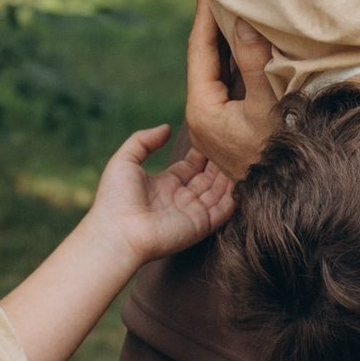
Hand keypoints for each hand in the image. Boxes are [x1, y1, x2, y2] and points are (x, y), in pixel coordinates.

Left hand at [86, 124, 233, 269]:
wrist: (117, 232)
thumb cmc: (115, 198)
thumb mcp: (125, 160)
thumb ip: (144, 140)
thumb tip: (167, 128)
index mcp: (163, 184)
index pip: (190, 167)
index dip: (202, 154)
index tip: (213, 137)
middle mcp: (180, 198)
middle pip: (207, 178)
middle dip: (219, 162)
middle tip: (233, 142)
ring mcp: (192, 213)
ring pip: (218, 191)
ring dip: (229, 175)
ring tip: (242, 154)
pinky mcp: (201, 225)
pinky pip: (224, 209)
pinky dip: (235, 195)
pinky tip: (243, 176)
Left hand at [184, 0, 283, 182]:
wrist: (289, 202)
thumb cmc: (279, 157)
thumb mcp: (268, 108)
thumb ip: (255, 64)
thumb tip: (243, 22)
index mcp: (202, 109)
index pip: (199, 49)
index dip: (203, 12)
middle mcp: (202, 117)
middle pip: (204, 59)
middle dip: (211, 22)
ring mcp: (215, 125)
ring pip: (216, 72)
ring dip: (223, 40)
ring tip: (229, 5)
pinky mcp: (229, 131)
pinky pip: (228, 86)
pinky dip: (234, 61)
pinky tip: (244, 44)